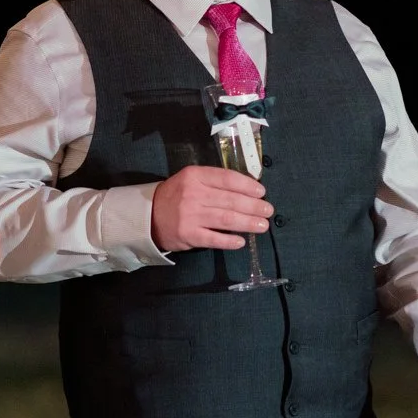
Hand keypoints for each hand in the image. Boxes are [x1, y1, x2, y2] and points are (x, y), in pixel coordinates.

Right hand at [150, 165, 272, 251]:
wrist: (148, 216)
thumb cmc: (176, 196)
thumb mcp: (191, 180)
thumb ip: (215, 182)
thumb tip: (248, 189)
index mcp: (195, 176)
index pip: (227, 179)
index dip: (247, 186)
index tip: (261, 192)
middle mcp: (193, 194)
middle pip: (230, 200)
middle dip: (253, 206)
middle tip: (268, 210)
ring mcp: (190, 215)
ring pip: (225, 219)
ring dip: (247, 222)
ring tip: (262, 225)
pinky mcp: (188, 235)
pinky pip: (213, 239)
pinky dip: (229, 240)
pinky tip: (241, 241)